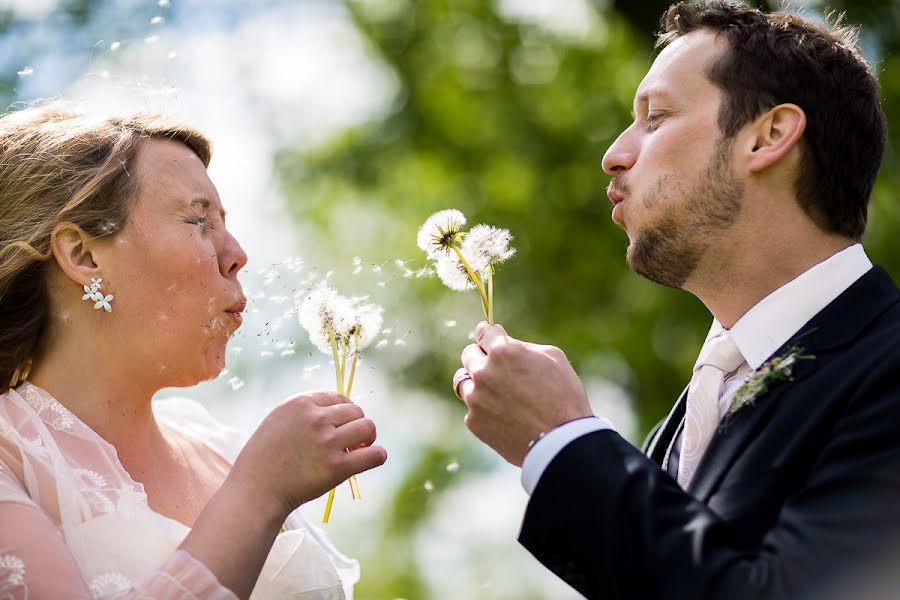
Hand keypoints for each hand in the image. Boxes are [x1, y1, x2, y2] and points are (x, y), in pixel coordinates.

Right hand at [229, 391, 386, 516]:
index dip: (344, 412)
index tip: (342, 425)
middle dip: (356, 424)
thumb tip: (339, 410)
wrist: (255, 491)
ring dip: (367, 438)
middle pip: (355, 411)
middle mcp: (316, 418)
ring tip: (358, 449)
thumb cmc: (263, 460)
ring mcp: (327, 442)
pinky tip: (371, 459)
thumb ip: (304, 413)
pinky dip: (377, 456)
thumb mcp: (278, 422)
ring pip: (367, 428)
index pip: (338, 398)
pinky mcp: (337, 467)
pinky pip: (374, 455)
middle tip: (351, 441)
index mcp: (300, 403)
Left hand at [455, 322, 592, 465]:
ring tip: (499, 394)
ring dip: (477, 383)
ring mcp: (475, 398)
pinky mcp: (474, 421)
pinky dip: (484, 409)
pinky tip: (505, 416)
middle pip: (469, 354)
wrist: (561, 443)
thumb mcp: (552, 358)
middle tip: (499, 368)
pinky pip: (472, 408)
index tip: (488, 337)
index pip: (482, 332)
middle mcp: (483, 372)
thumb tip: (504, 341)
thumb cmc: (564, 397)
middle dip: (482, 357)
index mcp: (503, 351)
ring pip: (464, 381)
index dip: (487, 334)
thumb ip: (522, 346)